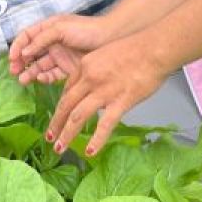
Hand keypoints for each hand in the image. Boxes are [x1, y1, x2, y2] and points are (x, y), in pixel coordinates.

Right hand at [9, 14, 114, 84]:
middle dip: (21, 61)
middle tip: (14, 71)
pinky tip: (41, 79)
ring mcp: (60, 56)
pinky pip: (53, 74)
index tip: (12, 57)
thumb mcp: (60, 28)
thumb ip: (41, 39)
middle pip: (31, 52)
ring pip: (40, 65)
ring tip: (23, 80)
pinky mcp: (69, 68)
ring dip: (30, 72)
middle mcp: (51, 42)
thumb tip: (25, 52)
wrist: (112, 40)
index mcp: (48, 28)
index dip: (18, 46)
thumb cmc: (86, 29)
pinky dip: (45, 77)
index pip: (27, 36)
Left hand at [45, 32, 171, 155]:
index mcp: (84, 66)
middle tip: (47, 138)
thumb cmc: (134, 49)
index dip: (61, 107)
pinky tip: (90, 152)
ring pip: (78, 116)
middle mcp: (89, 79)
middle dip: (55, 123)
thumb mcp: (104, 55)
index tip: (58, 118)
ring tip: (59, 148)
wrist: (153, 49)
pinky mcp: (120, 102)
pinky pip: (105, 125)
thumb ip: (94, 71)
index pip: (68, 90)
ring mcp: (104, 91)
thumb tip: (91, 88)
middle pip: (66, 104)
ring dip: (66, 134)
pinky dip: (96, 140)